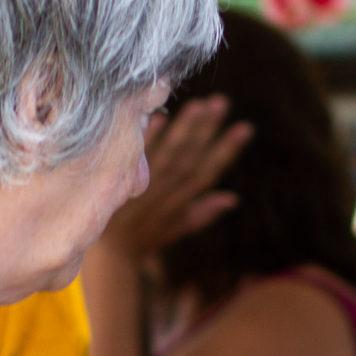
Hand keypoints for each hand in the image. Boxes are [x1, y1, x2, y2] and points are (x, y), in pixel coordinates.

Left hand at [99, 96, 251, 265]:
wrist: (111, 253)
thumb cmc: (147, 237)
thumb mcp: (178, 228)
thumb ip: (204, 212)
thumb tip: (233, 198)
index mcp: (182, 201)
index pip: (209, 171)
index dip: (227, 150)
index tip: (244, 128)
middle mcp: (166, 191)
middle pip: (190, 156)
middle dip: (207, 129)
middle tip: (221, 103)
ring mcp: (144, 183)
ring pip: (168, 153)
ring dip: (183, 129)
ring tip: (199, 105)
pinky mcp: (122, 178)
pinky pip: (137, 156)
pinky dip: (149, 138)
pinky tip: (159, 117)